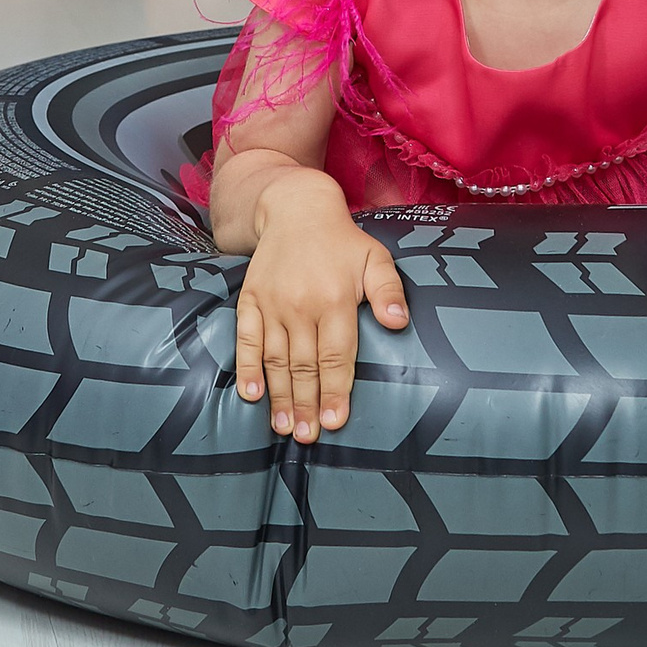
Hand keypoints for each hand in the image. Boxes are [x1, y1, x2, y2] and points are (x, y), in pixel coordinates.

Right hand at [232, 171, 408, 441]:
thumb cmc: (343, 242)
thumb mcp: (376, 258)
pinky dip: (247, 367)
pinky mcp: (250, 300)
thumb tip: (399, 324)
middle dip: (307, 404)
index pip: (336, 355)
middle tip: (309, 437)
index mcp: (335, 299)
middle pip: (304, 365)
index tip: (336, 421)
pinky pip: (246, 339)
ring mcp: (272, 304)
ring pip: (275, 359)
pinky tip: (250, 394)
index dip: (336, 390)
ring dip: (280, 396)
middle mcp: (302, 305)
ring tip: (285, 428)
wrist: (297, 209)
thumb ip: (388, 292)